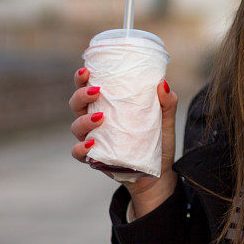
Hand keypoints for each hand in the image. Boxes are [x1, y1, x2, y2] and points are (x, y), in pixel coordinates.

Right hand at [69, 67, 178, 215]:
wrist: (158, 173)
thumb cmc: (158, 141)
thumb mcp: (165, 120)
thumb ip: (166, 103)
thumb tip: (163, 84)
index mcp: (108, 105)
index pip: (89, 87)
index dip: (82, 78)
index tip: (86, 70)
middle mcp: (96, 120)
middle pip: (77, 104)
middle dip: (81, 95)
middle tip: (96, 91)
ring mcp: (93, 139)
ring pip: (76, 126)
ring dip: (84, 120)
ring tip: (100, 118)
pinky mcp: (95, 158)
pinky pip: (78, 153)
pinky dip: (81, 148)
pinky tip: (91, 144)